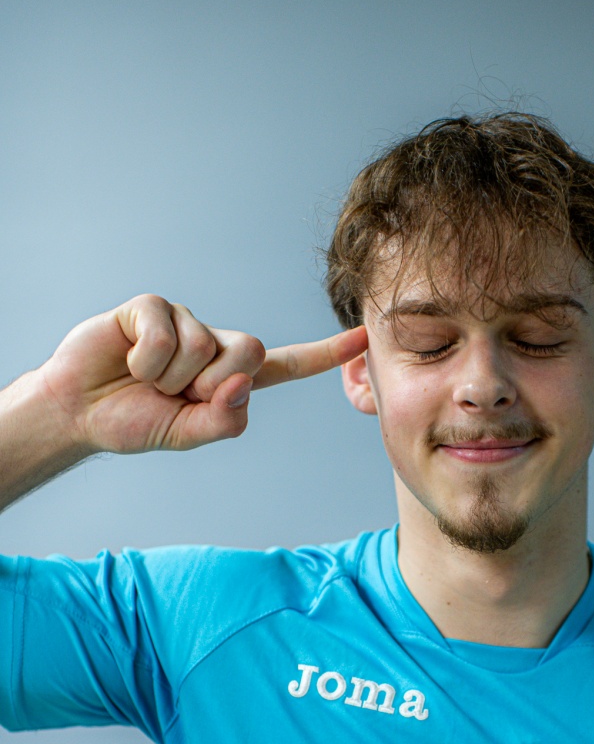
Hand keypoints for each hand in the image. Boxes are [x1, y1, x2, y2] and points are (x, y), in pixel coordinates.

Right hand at [36, 294, 367, 454]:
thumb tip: (239, 386)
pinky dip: (146, 358)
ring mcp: (186, 322)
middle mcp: (216, 345)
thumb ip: (223, 422)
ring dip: (171, 377)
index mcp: (234, 379)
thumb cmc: (135, 422)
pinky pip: (166, 332)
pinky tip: (129, 360)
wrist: (80, 412)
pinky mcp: (153, 307)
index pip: (287, 366)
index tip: (363, 339)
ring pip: (206, 348)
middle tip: (176, 395)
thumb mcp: (187, 436)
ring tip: (146, 380)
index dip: (324, 354)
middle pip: (252, 353)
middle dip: (212, 385)